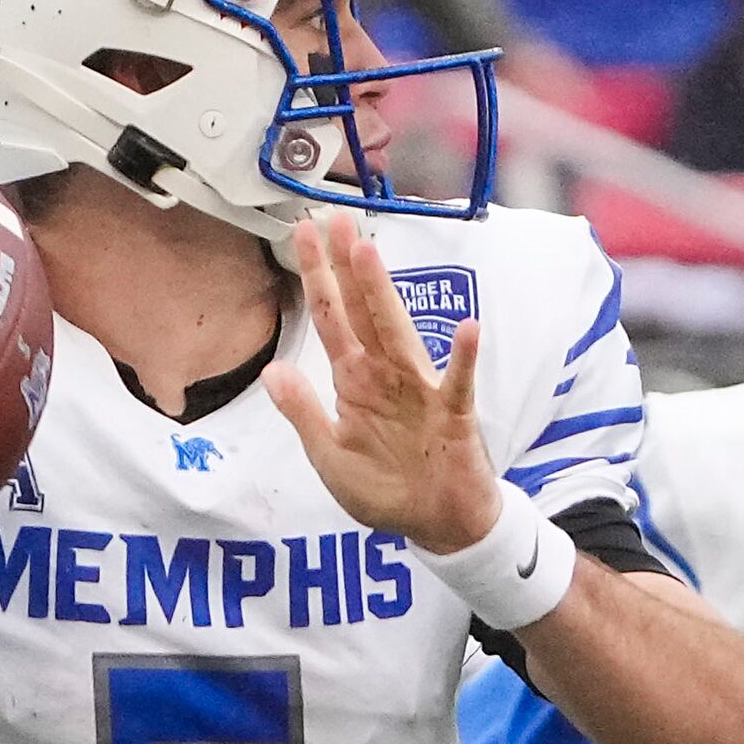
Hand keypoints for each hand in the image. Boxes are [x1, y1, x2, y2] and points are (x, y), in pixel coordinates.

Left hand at [264, 211, 501, 554]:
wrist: (436, 526)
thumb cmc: (386, 489)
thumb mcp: (329, 456)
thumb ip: (302, 413)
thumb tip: (273, 369)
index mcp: (354, 381)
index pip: (330, 319)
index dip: (315, 277)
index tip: (301, 233)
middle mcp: (385, 375)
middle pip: (361, 311)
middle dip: (345, 266)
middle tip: (334, 217)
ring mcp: (421, 390)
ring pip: (399, 333)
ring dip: (383, 295)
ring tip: (368, 254)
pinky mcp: (453, 417)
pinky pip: (459, 384)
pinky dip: (465, 358)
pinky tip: (469, 328)